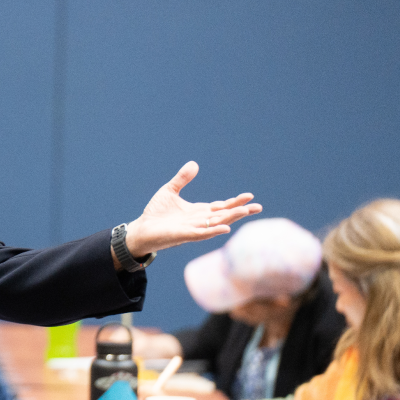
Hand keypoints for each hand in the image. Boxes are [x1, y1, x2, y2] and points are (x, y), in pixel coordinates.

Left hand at [119, 161, 261, 262]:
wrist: (142, 229)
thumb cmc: (155, 213)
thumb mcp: (169, 191)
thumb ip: (182, 179)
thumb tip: (194, 164)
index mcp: (198, 211)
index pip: (221, 206)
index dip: (234, 202)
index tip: (249, 196)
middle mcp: (199, 221)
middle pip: (224, 215)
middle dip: (240, 211)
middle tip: (258, 207)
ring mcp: (193, 229)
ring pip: (216, 223)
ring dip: (231, 218)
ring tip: (246, 211)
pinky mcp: (184, 235)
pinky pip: (202, 234)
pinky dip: (214, 230)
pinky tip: (225, 228)